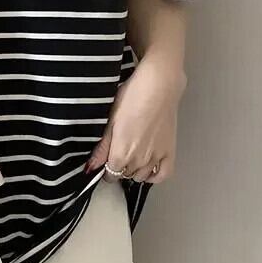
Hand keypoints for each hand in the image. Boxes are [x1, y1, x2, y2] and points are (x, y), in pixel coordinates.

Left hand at [85, 55, 186, 183]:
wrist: (159, 86)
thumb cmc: (132, 98)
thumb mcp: (110, 120)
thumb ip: (101, 147)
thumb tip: (91, 166)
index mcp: (121, 153)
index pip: (110, 174)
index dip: (106, 169)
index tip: (106, 161)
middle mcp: (139, 160)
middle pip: (125, 175)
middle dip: (119, 167)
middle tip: (118, 153)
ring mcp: (156, 157)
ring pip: (141, 176)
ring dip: (134, 170)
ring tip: (132, 156)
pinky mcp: (170, 151)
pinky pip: (163, 174)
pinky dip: (155, 176)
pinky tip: (149, 169)